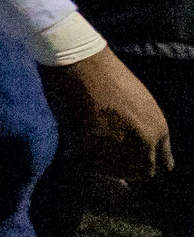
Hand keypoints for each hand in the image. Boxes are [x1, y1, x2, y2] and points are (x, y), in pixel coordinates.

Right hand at [42, 47, 173, 181]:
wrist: (79, 62)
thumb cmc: (107, 76)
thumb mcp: (139, 105)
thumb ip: (142, 132)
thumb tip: (135, 155)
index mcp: (159, 130)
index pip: (163, 164)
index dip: (144, 162)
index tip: (129, 158)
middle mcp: (143, 142)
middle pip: (141, 173)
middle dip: (126, 168)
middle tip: (106, 156)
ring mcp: (118, 147)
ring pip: (116, 173)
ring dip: (103, 166)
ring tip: (89, 150)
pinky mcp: (92, 147)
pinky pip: (91, 167)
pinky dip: (82, 162)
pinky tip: (73, 150)